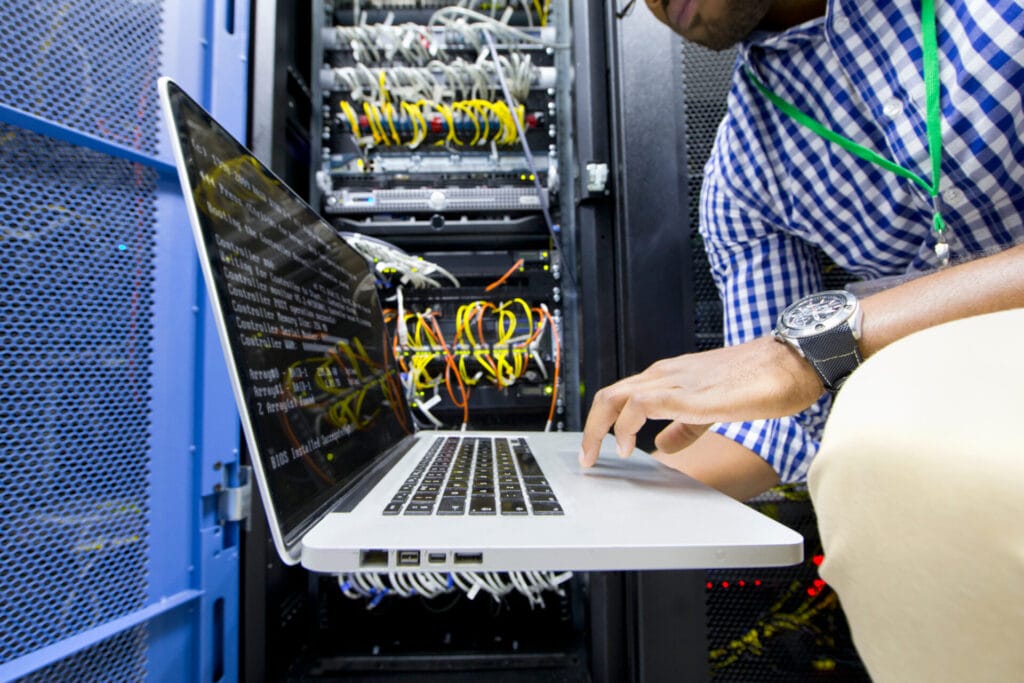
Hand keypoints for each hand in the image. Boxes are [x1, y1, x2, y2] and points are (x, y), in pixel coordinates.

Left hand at [578, 336, 822, 466]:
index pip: (621, 395)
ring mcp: (676, 382)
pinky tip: (629, 447)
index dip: (603, 421)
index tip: (596, 448)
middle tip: (587, 458)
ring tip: (600, 456)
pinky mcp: (690, 394)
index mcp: (670, 377)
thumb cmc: (761, 380)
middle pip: (610, 395)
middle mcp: (666, 375)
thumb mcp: (713, 409)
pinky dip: (626, 424)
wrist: (791, 361)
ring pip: (617, 396)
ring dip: (600, 429)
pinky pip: (643, 403)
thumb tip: (662, 445)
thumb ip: (685, 427)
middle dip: (590, 428)